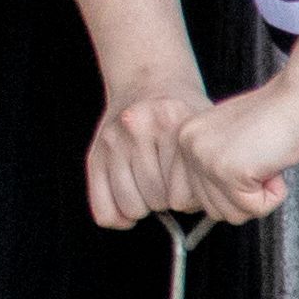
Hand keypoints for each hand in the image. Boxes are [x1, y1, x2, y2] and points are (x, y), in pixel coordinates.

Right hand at [81, 73, 217, 231]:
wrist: (148, 81)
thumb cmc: (180, 114)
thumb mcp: (200, 130)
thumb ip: (203, 166)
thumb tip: (197, 210)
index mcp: (171, 122)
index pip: (184, 194)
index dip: (191, 201)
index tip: (190, 187)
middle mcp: (137, 128)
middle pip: (157, 201)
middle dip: (168, 201)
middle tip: (170, 184)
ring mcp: (112, 141)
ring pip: (130, 207)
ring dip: (144, 206)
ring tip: (151, 188)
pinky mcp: (94, 154)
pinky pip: (103, 208)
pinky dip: (117, 218)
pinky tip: (128, 204)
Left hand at [126, 70, 298, 227]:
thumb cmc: (282, 115)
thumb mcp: (233, 139)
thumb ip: (217, 164)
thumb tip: (216, 200)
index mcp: (187, 137)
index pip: (199, 194)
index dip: (233, 188)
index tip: (251, 161)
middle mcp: (189, 147)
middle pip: (213, 209)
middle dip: (245, 195)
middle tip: (262, 161)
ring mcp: (206, 160)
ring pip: (231, 214)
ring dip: (259, 196)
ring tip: (267, 160)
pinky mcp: (229, 172)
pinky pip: (255, 209)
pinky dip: (274, 195)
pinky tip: (275, 165)